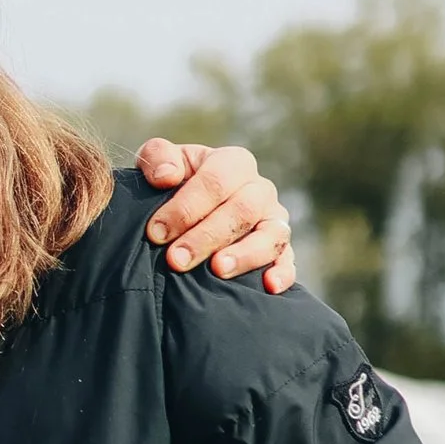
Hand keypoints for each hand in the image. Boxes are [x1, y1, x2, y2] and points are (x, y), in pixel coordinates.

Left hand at [136, 137, 295, 293]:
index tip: (156, 232)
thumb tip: (166, 177)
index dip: (186, 208)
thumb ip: (157, 157)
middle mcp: (260, 189)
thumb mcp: (158, 162)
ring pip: (271, 235)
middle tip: (176, 260)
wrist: (187, 213)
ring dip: (244, 254)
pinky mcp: (280, 249)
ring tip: (218, 270)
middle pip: (242, 210)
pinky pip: (288, 260)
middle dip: (206, 236)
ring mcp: (274, 220)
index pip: (216, 181)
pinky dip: (282, 273)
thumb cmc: (172, 185)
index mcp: (233, 163)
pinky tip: (268, 286)